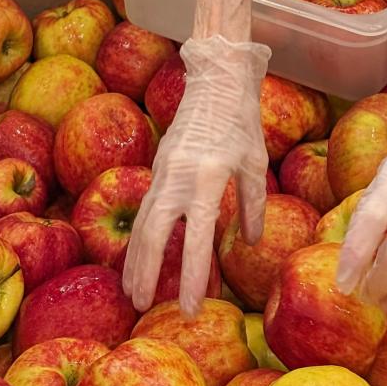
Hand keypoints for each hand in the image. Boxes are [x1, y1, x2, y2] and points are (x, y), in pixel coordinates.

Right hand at [123, 34, 269, 317]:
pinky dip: (138, 235)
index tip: (190, 308)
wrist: (215, 78)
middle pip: (154, 234)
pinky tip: (136, 255)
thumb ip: (252, 204)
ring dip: (135, 257)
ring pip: (142, 222)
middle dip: (147, 271)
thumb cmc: (241, 119)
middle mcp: (178, 176)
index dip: (193, 276)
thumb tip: (250, 241)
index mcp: (207, 176)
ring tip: (132, 291)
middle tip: (142, 306)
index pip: (198, 237)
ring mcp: (163, 170)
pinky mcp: (157, 165)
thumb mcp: (254, 161)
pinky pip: (143, 207)